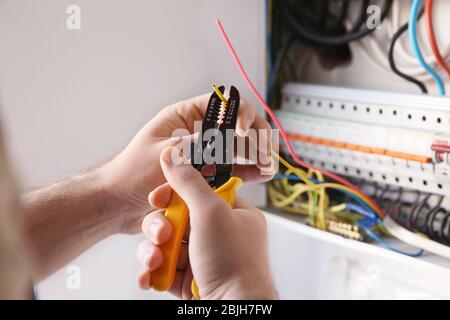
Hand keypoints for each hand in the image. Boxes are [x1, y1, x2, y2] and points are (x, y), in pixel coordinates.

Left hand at [99, 94, 273, 233]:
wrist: (118, 204)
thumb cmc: (131, 174)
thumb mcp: (165, 155)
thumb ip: (197, 145)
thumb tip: (228, 137)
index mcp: (183, 118)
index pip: (220, 104)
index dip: (239, 113)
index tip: (245, 132)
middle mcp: (196, 133)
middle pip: (235, 125)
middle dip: (254, 135)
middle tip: (264, 151)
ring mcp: (202, 153)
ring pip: (237, 147)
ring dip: (255, 153)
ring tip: (268, 165)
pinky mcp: (205, 173)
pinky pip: (231, 168)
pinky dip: (247, 170)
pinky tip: (260, 175)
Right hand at [135, 147, 276, 299]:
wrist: (234, 311)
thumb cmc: (233, 263)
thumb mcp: (211, 213)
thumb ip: (189, 184)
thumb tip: (173, 156)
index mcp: (233, 214)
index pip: (199, 193)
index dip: (175, 194)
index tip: (158, 197)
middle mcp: (219, 235)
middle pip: (177, 219)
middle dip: (161, 227)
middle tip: (162, 235)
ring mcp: (203, 258)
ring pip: (167, 244)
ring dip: (154, 251)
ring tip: (156, 261)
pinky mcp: (189, 280)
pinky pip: (164, 268)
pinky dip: (153, 272)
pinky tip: (149, 276)